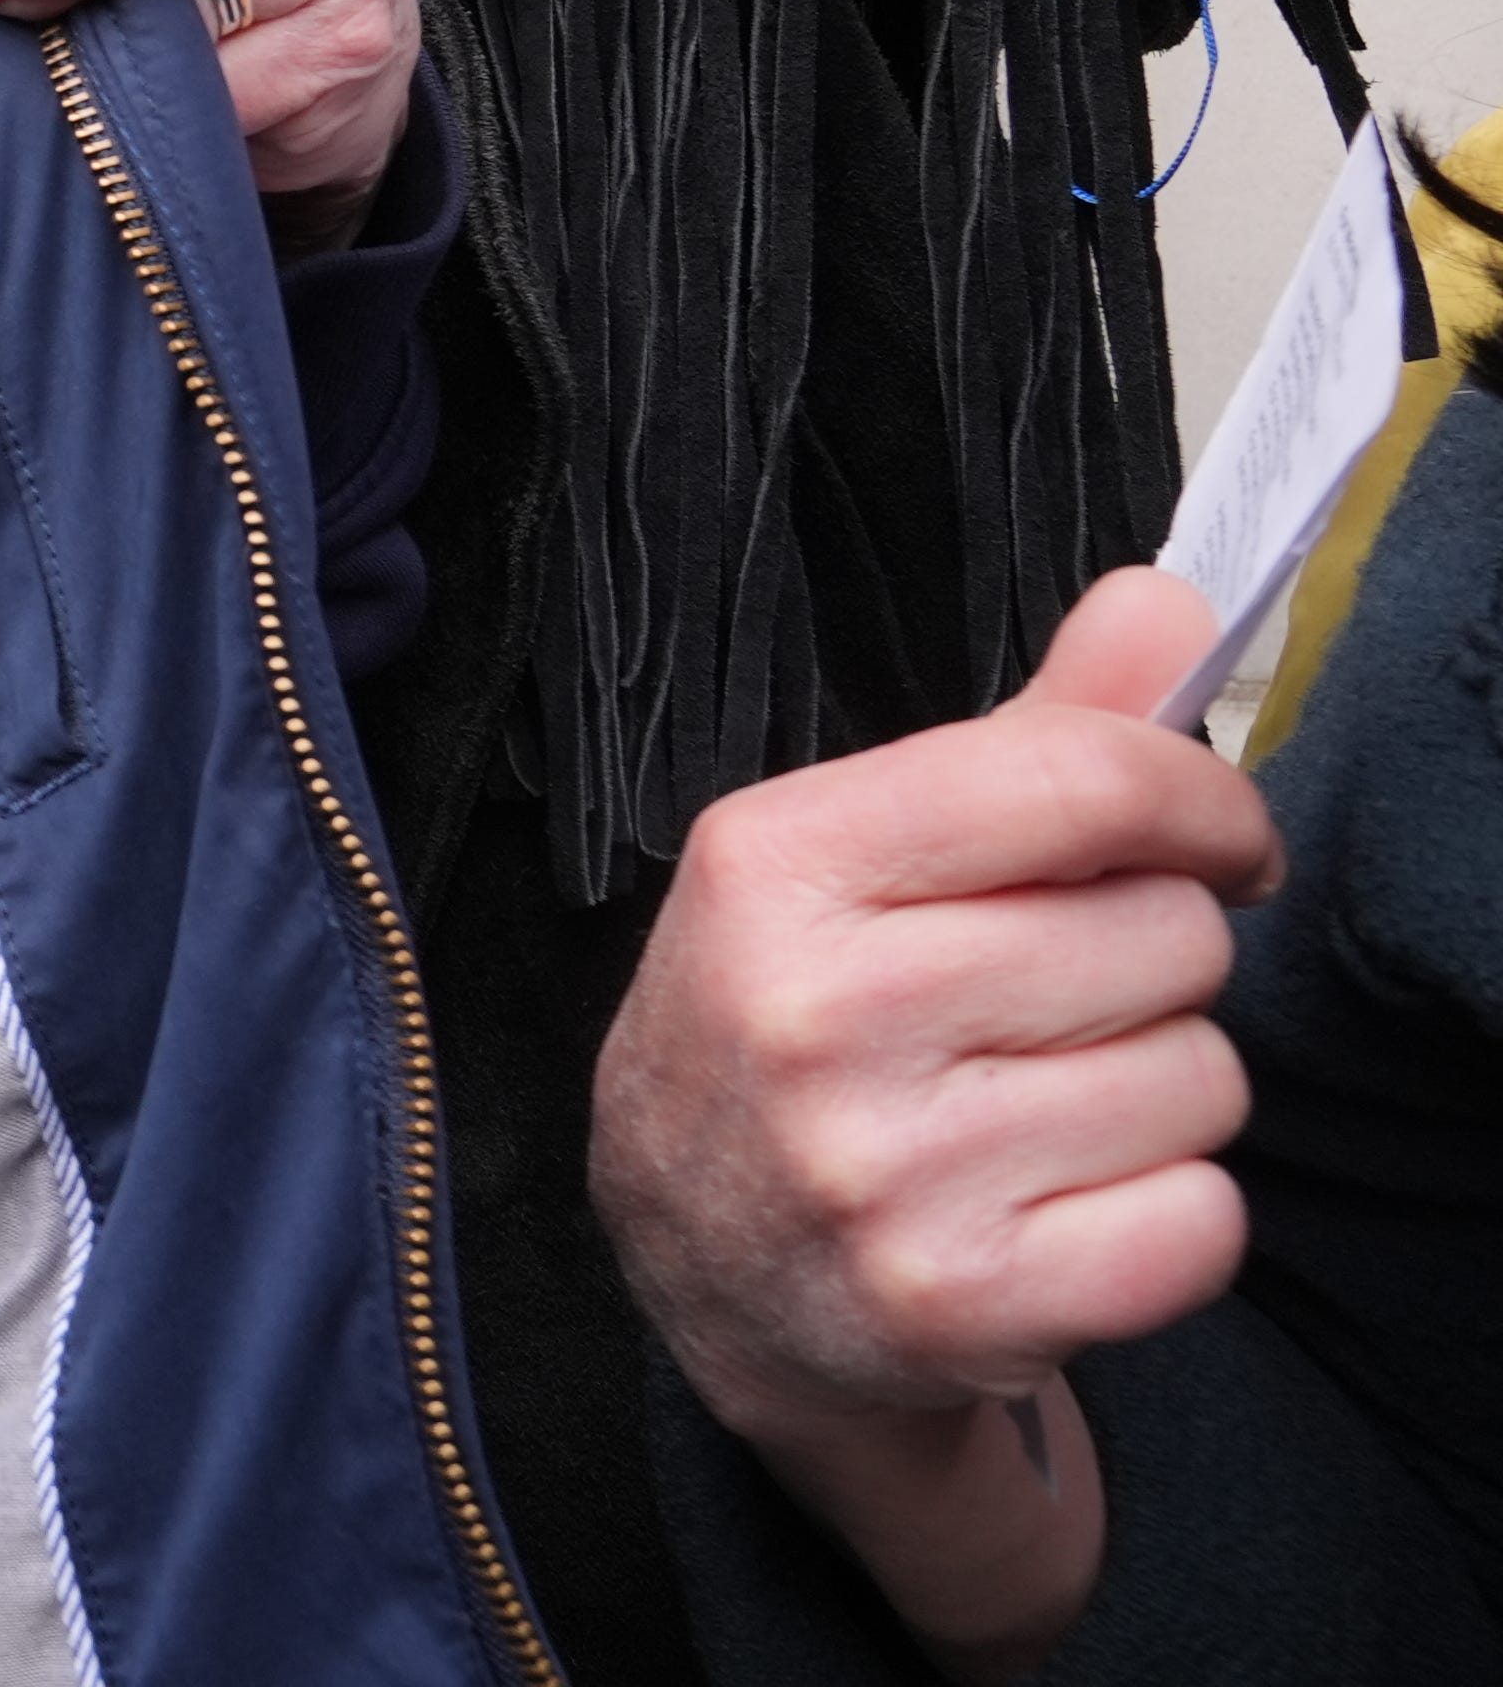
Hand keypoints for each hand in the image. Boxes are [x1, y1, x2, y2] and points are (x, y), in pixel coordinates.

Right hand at [590, 567, 1274, 1676]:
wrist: (692, 1270)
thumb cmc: (797, 1027)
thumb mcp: (854, 862)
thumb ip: (1027, 738)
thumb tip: (1171, 604)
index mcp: (772, 865)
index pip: (1076, 782)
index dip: (1199, 801)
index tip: (1217, 838)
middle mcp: (809, 1014)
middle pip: (1165, 937)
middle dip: (1154, 963)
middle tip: (1065, 1002)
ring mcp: (878, 1173)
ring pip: (1202, 1081)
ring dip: (1163, 1091)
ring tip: (1050, 1106)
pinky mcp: (956, 1306)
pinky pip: (1201, 1223)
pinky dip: (1168, 1217)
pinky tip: (1065, 1205)